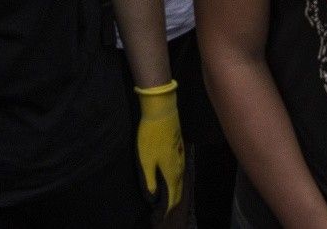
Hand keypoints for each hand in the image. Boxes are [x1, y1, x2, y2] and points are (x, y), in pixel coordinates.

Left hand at [133, 80, 184, 215]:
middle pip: (179, 188)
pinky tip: (172, 177)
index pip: (173, 195)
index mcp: (171, 172)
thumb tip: (153, 196)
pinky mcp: (179, 148)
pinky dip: (176, 177)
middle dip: (174, 201)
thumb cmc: (151, 136)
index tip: (163, 215)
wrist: (162, 111)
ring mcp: (180, 156)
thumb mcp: (145, 160)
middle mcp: (179, 166)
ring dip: (176, 189)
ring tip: (171, 197)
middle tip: (167, 210)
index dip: (168, 207)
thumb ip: (149, 180)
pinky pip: (179, 169)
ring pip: (180, 178)